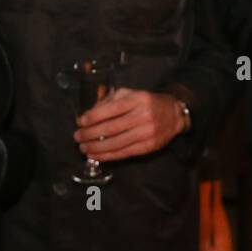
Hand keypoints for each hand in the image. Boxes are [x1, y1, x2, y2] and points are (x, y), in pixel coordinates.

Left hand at [74, 88, 189, 161]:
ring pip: (116, 143)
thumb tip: (88, 115)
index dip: (93, 117)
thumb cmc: (147, 103)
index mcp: (138, 99)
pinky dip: (107, 156)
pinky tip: (96, 155)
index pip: (111, 109)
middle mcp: (144, 116)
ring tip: (83, 148)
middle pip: (111, 128)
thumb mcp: (131, 94)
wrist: (174, 115)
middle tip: (77, 137)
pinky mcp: (149, 146)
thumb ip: (110, 101)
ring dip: (96, 148)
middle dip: (90, 134)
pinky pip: (124, 153)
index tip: (80, 122)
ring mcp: (147, 132)